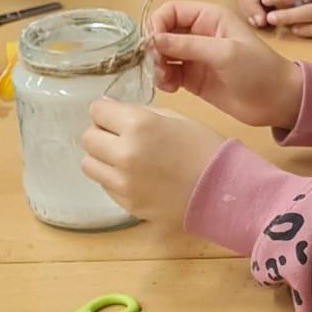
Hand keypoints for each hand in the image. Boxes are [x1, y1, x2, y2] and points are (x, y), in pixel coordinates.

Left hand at [81, 100, 223, 224]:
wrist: (223, 189)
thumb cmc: (204, 147)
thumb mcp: (175, 117)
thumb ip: (139, 112)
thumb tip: (108, 109)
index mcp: (139, 125)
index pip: (96, 111)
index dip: (105, 111)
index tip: (113, 115)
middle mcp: (125, 153)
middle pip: (88, 138)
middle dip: (100, 133)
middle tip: (118, 135)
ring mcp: (123, 182)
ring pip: (89, 164)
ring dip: (101, 157)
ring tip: (123, 157)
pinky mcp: (127, 203)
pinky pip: (106, 185)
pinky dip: (114, 177)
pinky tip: (136, 175)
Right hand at [150, 0, 302, 129]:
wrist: (277, 101)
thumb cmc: (257, 69)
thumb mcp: (224, 53)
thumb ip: (188, 45)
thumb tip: (152, 40)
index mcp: (209, 17)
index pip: (171, 11)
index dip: (157, 24)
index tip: (154, 44)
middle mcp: (199, 33)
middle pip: (162, 32)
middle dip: (155, 48)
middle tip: (160, 65)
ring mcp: (195, 56)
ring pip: (162, 54)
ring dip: (157, 65)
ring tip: (167, 80)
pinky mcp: (193, 78)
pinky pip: (168, 73)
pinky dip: (163, 79)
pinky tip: (171, 88)